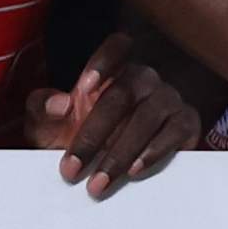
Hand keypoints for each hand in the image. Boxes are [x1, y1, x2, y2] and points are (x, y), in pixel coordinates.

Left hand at [27, 31, 207, 195]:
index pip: (117, 47)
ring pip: (147, 117)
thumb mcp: (50, 122)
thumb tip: (59, 105)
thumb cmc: (79, 134)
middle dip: (94, 134)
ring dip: (120, 152)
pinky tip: (134, 170)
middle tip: (72, 168)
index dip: (103, 62)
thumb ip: (41, 106)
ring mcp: (168, 98)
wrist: (112, 163)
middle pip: (122, 94)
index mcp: (111, 70)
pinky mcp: (186, 123)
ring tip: (99, 181)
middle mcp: (143, 79)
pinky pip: (175, 133)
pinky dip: (154, 152)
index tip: (83, 87)